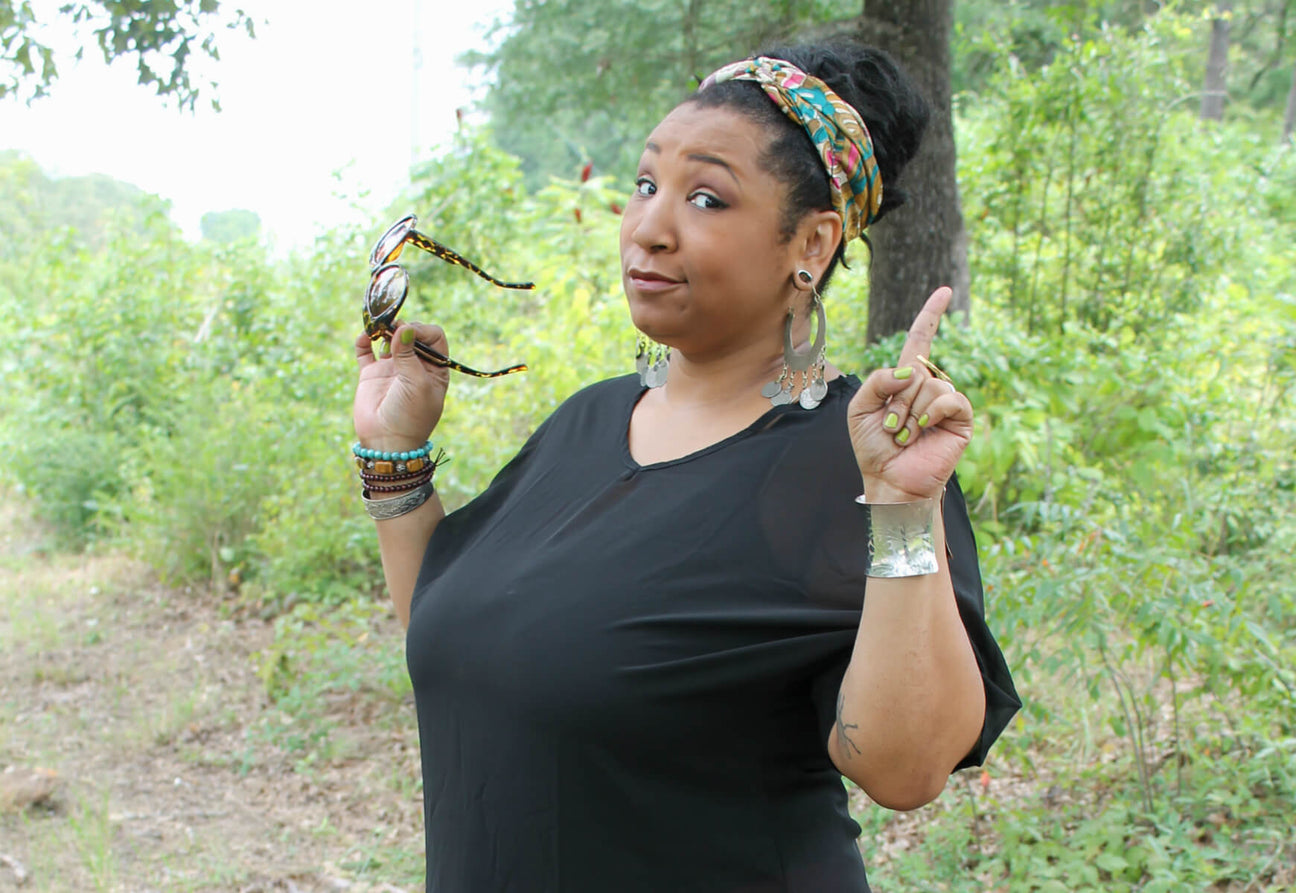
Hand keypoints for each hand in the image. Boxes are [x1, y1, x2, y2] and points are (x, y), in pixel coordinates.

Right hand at [353, 322, 449, 450]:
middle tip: (393, 329)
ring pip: (388, 338)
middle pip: (411, 334)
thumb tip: (404, 327)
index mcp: (434, 369)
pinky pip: (366, 350)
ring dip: (384, 329)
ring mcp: (392, 368)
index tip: (411, 334)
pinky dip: (364, 340)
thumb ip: (409, 355)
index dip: (423, 331)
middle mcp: (415, 366)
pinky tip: (364, 336)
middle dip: (403, 327)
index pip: (434, 338)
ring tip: (378, 328)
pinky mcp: (371, 374)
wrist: (386, 442)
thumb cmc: (411, 416)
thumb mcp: (417, 384)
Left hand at [846, 287, 972, 500]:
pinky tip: (922, 430)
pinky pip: (948, 398)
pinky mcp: (961, 418)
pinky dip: (930, 413)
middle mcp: (929, 386)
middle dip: (895, 401)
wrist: (889, 480)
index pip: (920, 340)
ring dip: (908, 412)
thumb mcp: (860, 408)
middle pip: (914, 368)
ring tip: (905, 435)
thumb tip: (911, 370)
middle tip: (891, 427)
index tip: (945, 291)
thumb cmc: (874, 447)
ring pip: (928, 384)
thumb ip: (877, 380)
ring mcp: (946, 401)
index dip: (931, 315)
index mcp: (906, 379)